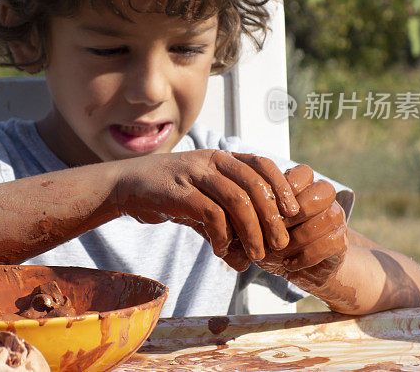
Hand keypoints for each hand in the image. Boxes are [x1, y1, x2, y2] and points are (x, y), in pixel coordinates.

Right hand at [112, 150, 299, 260]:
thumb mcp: (201, 202)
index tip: (292, 214)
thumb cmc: (168, 194)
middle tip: (280, 244)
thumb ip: (225, 225)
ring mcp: (194, 174)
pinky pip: (211, 214)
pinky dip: (222, 236)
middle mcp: (211, 161)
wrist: (126, 185)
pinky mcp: (178, 193)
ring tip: (256, 255)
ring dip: (252, 231)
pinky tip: (221, 252)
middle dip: (272, 217)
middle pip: (255, 184)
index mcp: (221, 157)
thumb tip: (244, 262)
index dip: (281, 187)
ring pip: (237, 199)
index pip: (262, 164)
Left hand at [255, 165, 347, 285]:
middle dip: (297, 211)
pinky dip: (306, 256)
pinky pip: (332, 243)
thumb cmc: (270, 242)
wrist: (297, 269)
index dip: (286, 188)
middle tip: (275, 229)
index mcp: (302, 187)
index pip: (303, 172)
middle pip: (323, 190)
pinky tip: (289, 264)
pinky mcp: (341, 243)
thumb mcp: (255, 228)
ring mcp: (336, 220)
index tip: (267, 206)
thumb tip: (235, 213)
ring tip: (279, 251)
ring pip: (330, 216)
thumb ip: (247, 217)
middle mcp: (323, 200)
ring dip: (299, 236)